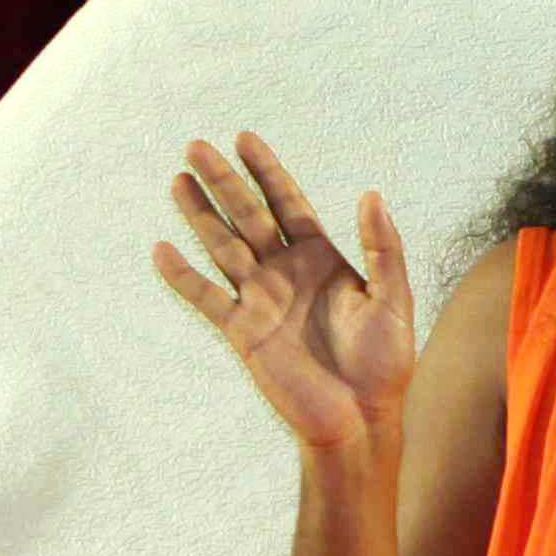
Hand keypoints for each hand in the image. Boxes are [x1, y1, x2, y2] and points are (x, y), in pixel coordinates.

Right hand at [152, 132, 414, 451]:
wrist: (360, 418)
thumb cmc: (385, 363)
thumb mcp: (394, 299)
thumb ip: (383, 248)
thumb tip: (371, 195)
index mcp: (321, 258)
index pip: (287, 202)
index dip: (267, 170)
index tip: (244, 138)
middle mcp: (285, 272)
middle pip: (247, 215)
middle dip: (223, 180)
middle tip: (196, 145)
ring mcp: (261, 300)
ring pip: (223, 246)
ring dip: (199, 215)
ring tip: (177, 181)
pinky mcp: (244, 332)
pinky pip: (207, 298)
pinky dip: (184, 277)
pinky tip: (161, 250)